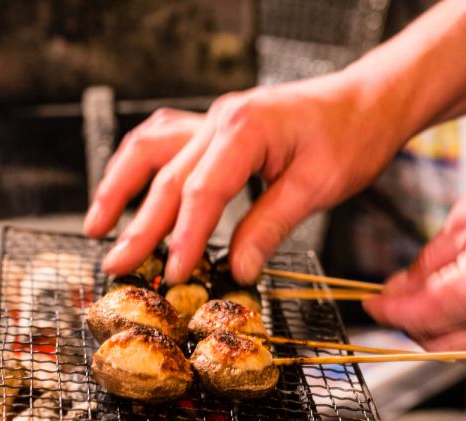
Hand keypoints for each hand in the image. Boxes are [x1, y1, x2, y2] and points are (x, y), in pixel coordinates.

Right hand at [84, 75, 400, 283]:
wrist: (367, 101)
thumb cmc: (351, 135)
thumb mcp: (316, 187)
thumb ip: (269, 227)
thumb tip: (237, 268)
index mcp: (246, 130)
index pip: (201, 192)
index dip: (184, 238)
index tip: (173, 274)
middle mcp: (220, 120)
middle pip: (166, 176)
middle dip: (139, 226)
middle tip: (116, 264)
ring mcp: (214, 120)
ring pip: (149, 149)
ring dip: (119, 186)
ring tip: (98, 224)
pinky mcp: (216, 128)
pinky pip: (164, 142)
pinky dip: (141, 168)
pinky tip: (129, 187)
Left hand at [364, 155, 465, 361]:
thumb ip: (428, 263)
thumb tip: (399, 288)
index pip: (418, 317)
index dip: (385, 312)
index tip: (369, 303)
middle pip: (439, 345)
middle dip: (406, 325)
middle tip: (389, 300)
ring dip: (434, 331)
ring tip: (416, 301)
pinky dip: (464, 329)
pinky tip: (450, 306)